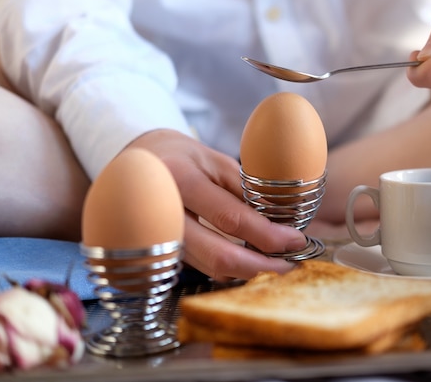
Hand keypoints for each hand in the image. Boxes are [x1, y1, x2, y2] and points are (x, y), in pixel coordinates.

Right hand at [127, 129, 306, 280]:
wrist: (135, 165)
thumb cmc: (180, 159)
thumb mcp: (214, 162)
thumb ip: (244, 192)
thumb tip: (281, 224)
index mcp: (181, 178)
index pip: (231, 218)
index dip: (268, 236)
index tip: (295, 241)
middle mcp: (163, 212)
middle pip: (217, 256)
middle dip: (260, 267)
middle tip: (288, 267)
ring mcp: (155, 238)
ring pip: (208, 268)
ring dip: (245, 271)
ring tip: (273, 264)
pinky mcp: (154, 253)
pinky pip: (197, 269)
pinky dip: (224, 270)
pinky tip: (244, 263)